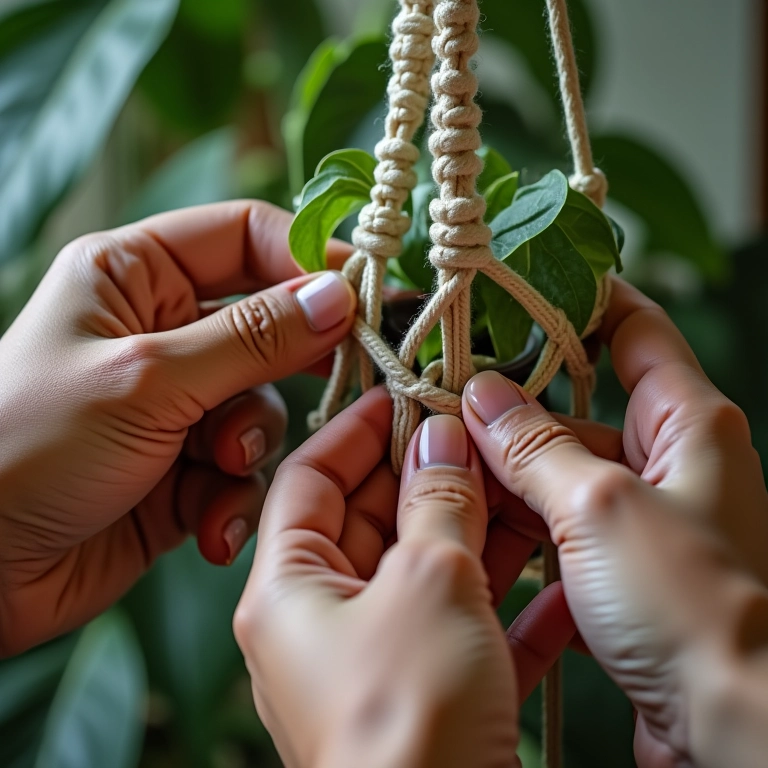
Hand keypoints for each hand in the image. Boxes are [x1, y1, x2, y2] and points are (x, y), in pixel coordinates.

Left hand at [0, 201, 356, 655]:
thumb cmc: (27, 447)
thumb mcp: (148, 377)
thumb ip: (252, 337)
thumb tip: (339, 296)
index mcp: (134, 274)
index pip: (246, 235)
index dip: (308, 260)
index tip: (365, 297)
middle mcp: (161, 330)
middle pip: (268, 323)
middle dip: (296, 361)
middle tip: (343, 379)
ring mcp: (176, 402)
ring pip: (262, 402)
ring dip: (248, 441)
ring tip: (217, 467)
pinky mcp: (184, 468)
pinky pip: (242, 468)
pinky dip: (231, 496)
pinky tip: (206, 525)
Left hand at [234, 389, 574, 767]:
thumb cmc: (407, 719)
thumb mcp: (428, 580)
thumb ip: (436, 499)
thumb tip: (440, 436)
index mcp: (287, 589)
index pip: (309, 477)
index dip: (356, 428)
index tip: (404, 395)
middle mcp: (318, 623)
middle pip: (366, 519)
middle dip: (422, 474)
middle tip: (472, 436)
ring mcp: (372, 660)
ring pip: (418, 568)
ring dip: (470, 527)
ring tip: (515, 486)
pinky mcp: (423, 693)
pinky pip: (457, 623)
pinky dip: (498, 596)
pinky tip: (546, 576)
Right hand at [463, 278, 767, 767]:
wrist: (727, 727)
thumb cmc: (692, 605)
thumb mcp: (600, 505)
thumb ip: (535, 445)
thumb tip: (480, 395)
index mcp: (689, 423)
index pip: (636, 331)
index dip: (581, 300)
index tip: (518, 287)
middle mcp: (669, 462)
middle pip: (577, 409)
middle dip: (513, 406)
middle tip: (444, 399)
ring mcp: (640, 516)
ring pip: (558, 471)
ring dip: (506, 469)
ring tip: (442, 462)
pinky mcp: (618, 566)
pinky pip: (556, 525)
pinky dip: (517, 521)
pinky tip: (472, 521)